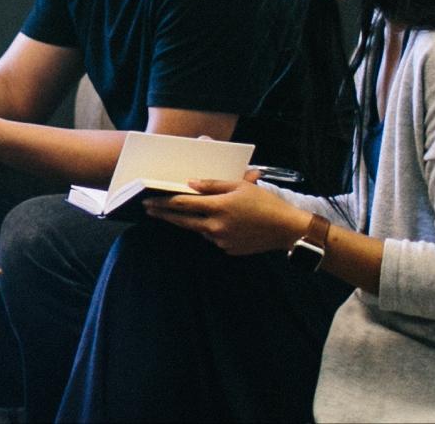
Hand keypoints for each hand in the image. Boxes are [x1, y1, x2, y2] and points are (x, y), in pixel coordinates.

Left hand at [142, 169, 310, 254]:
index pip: (182, 204)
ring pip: (198, 229)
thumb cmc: (265, 203)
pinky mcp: (227, 250)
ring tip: (183, 212)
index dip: (163, 203)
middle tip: (148, 209)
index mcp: (218, 207)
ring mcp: (221, 241)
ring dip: (191, 221)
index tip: (149, 201)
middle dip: (164, 214)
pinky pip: (212, 237)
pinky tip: (219, 222)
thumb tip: (190, 184)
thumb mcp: (240, 186)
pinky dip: (210, 229)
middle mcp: (216, 227)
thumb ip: (213, 185)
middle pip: (182, 220)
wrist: (286, 228)